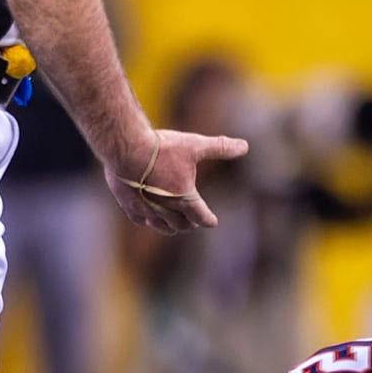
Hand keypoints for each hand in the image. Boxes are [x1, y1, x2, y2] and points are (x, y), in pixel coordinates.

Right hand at [103, 128, 247, 234]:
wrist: (125, 148)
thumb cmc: (161, 148)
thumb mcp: (194, 145)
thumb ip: (220, 148)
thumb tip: (245, 146)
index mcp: (185, 198)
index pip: (201, 216)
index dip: (208, 219)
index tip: (212, 222)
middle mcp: (167, 209)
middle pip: (182, 225)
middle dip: (189, 223)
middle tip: (192, 220)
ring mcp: (146, 210)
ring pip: (162, 227)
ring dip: (170, 227)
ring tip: (173, 224)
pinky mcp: (129, 206)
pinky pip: (142, 221)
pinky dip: (149, 221)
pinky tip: (149, 218)